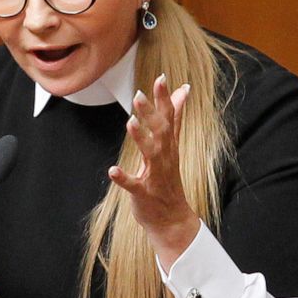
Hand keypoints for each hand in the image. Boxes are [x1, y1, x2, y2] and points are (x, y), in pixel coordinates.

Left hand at [108, 74, 199, 270]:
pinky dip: (124, 178)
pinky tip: (113, 170)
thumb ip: (175, 119)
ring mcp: (155, 176)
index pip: (169, 118)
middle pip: (161, 133)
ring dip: (140, 139)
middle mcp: (164, 158)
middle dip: (151, 114)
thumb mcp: (172, 146)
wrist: (172, 220)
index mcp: (169, 147)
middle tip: (139, 95)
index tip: (162, 78)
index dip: (165, 99)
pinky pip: (134, 185)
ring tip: (130, 123)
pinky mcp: (144, 194)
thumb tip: (184, 90)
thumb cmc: (168, 180)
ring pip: (150, 155)